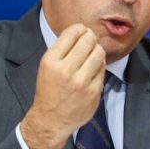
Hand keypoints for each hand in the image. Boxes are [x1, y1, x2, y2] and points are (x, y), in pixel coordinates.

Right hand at [20, 23, 105, 148]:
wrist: (51, 119)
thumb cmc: (49, 90)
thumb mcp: (46, 66)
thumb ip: (62, 49)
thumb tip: (83, 32)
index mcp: (50, 61)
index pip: (72, 33)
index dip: (80, 29)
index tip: (82, 31)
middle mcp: (65, 70)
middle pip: (88, 41)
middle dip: (90, 37)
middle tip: (90, 40)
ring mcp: (81, 82)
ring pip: (98, 53)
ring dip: (97, 50)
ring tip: (92, 54)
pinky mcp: (93, 92)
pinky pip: (102, 69)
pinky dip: (99, 66)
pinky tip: (92, 70)